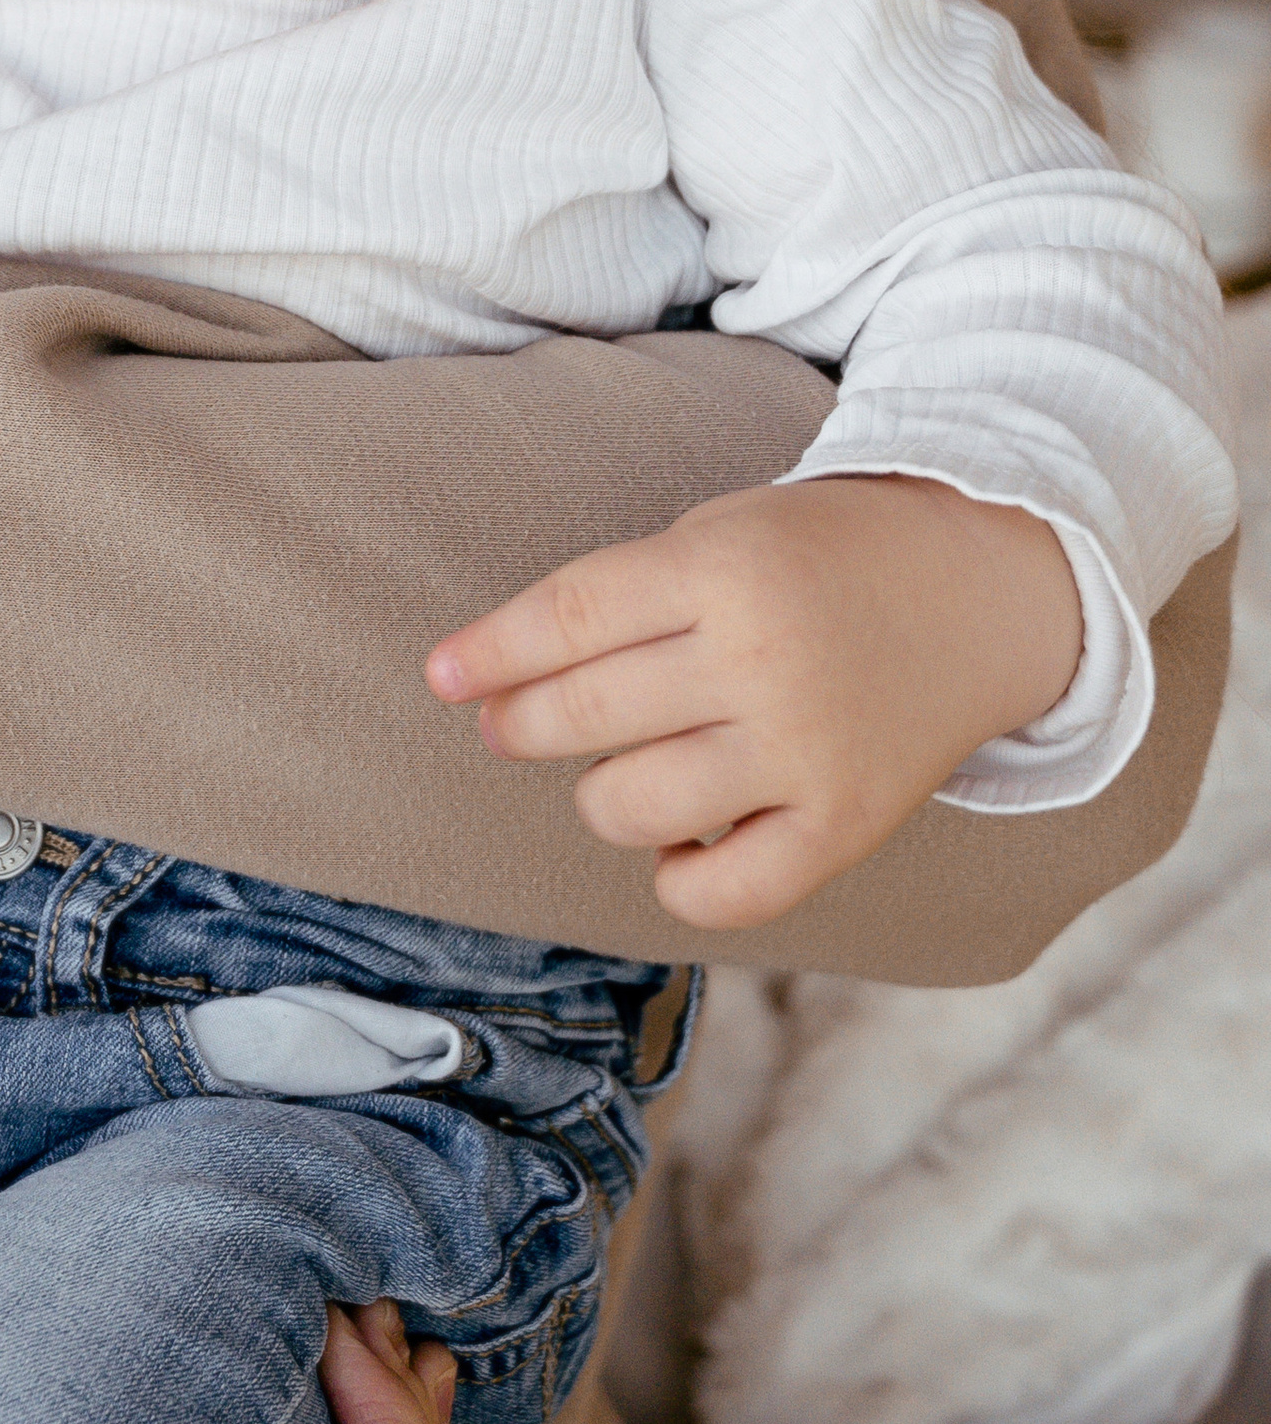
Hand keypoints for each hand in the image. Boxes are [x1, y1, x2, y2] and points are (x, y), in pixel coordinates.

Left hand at [425, 473, 1084, 931]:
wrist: (982, 588)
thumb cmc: (822, 557)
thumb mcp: (724, 533)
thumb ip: (627, 599)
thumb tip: (501, 689)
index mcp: (722, 567)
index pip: (567, 617)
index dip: (489, 652)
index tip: (440, 676)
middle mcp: (760, 659)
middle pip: (586, 712)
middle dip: (518, 723)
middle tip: (505, 723)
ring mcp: (805, 749)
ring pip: (633, 806)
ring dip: (598, 795)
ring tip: (619, 768)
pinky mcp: (847, 823)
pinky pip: (723, 891)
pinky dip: (679, 877)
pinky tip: (682, 840)